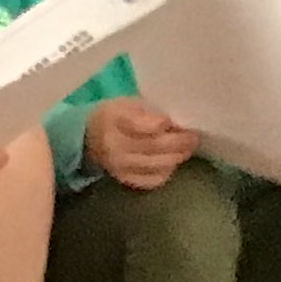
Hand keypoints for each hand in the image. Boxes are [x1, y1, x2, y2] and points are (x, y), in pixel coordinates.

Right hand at [85, 99, 199, 191]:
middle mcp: (114, 145)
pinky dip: (166, 171)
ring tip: (188, 149)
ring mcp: (119, 166)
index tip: (175, 121)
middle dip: (178, 143)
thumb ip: (147, 110)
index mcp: (112, 118)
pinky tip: (172, 162)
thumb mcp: (125, 102)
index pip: (138, 124)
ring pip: (155, 165)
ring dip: (177, 157)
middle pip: (153, 146)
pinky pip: (151, 179)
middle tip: (194, 138)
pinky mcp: (124, 179)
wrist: (86, 137)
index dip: (160, 124)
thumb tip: (174, 122)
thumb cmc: (112, 114)